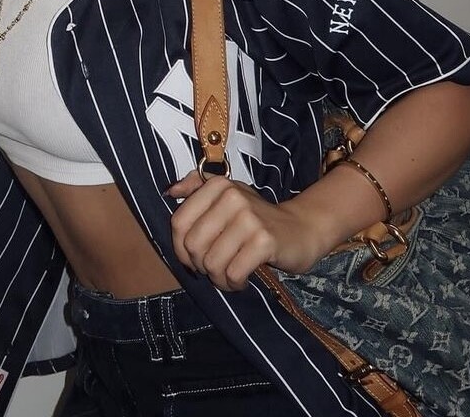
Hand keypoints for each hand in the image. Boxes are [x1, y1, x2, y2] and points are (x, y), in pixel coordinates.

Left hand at [163, 169, 325, 290]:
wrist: (301, 229)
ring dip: (219, 278)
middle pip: (193, 245)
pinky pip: (233, 273)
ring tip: (229, 275)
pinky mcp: (264, 240)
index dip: (179, 248)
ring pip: (212, 263)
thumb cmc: (256, 218)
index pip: (179, 223)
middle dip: (201, 266)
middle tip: (215, 268)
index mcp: (218, 186)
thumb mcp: (228, 196)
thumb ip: (196, 189)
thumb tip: (169, 191)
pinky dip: (234, 283)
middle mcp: (232, 197)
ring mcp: (249, 218)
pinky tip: (242, 279)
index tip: (192, 258)